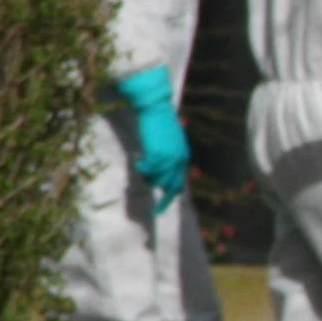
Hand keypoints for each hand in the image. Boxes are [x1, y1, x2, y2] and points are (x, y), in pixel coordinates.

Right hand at [112, 66, 188, 214]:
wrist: (156, 109)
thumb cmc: (159, 124)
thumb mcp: (168, 144)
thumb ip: (168, 159)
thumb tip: (160, 175)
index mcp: (183, 158)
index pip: (178, 185)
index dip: (168, 198)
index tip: (159, 210)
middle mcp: (179, 161)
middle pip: (167, 186)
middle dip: (156, 187)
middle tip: (146, 184)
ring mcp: (170, 159)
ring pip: (156, 179)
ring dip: (146, 174)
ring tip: (140, 163)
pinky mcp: (159, 155)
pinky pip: (148, 170)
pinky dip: (141, 167)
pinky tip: (138, 158)